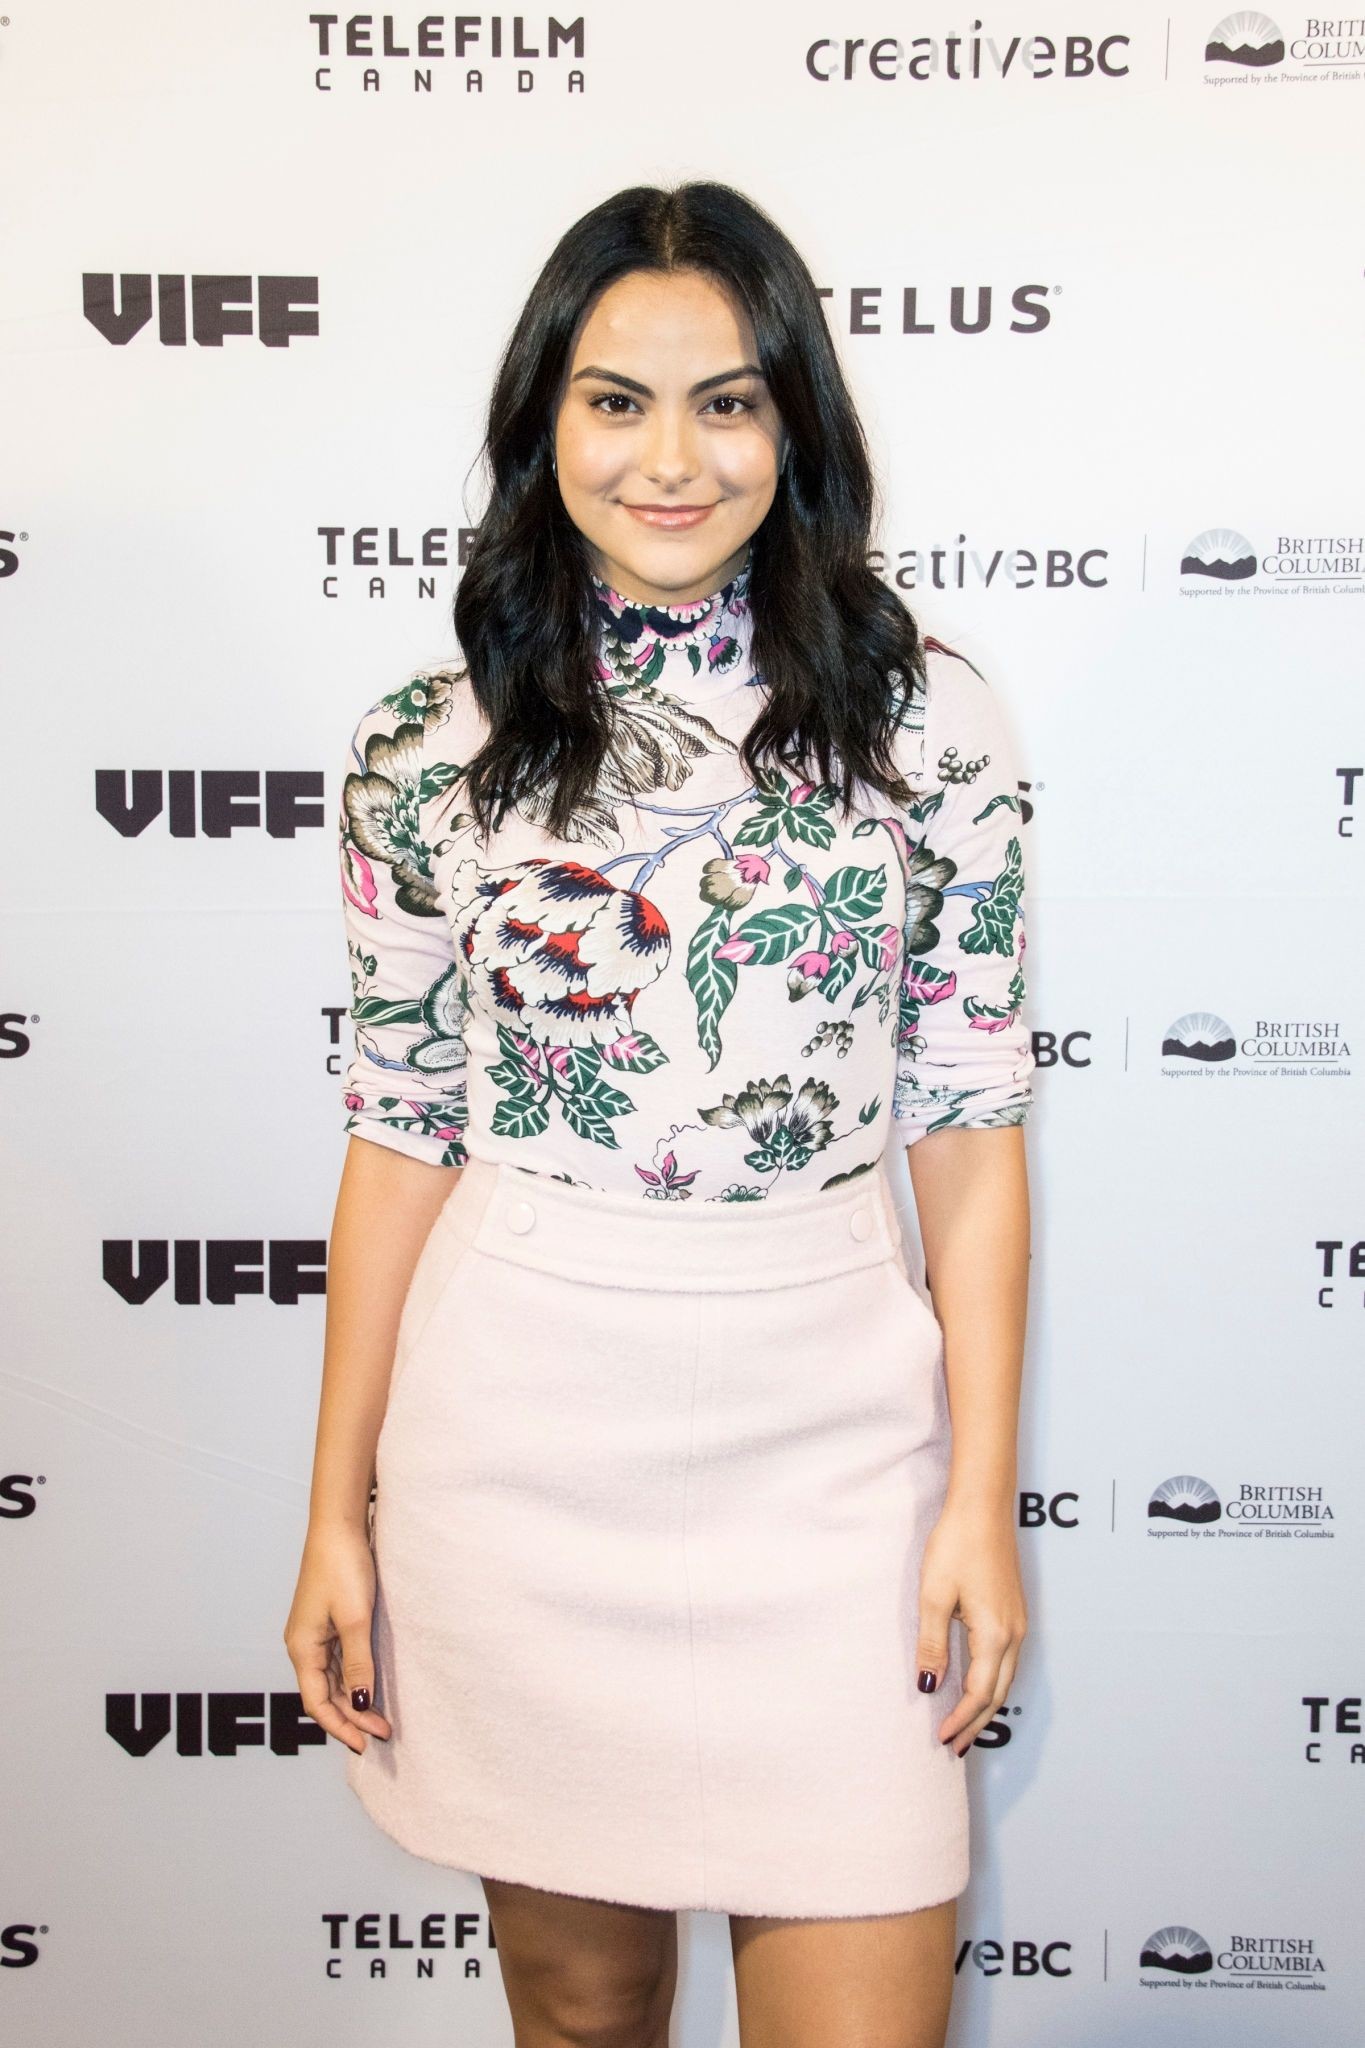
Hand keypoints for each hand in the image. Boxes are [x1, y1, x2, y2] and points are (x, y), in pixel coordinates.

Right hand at [283, 1522, 393, 1754]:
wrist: (339, 1526)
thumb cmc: (342, 1568)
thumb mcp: (355, 1620)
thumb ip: (357, 1664)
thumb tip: (358, 1703)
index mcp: (302, 1648)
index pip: (318, 1703)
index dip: (341, 1727)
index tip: (367, 1743)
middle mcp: (302, 1644)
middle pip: (324, 1694)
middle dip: (350, 1717)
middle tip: (382, 1732)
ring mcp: (313, 1633)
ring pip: (330, 1679)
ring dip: (352, 1699)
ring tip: (380, 1716)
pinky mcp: (326, 1620)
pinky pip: (336, 1660)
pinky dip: (352, 1677)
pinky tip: (369, 1685)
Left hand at [914, 1501, 1026, 1756]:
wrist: (983, 1506)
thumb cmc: (956, 1545)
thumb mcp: (934, 1596)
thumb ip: (932, 1645)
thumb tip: (930, 1686)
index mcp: (995, 1635)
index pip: (979, 1693)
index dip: (961, 1719)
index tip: (942, 1739)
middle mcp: (1014, 1634)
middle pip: (998, 1694)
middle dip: (977, 1723)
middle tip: (955, 1747)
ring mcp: (1019, 1623)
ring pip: (1006, 1679)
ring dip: (986, 1705)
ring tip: (965, 1725)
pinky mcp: (1015, 1612)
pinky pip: (1008, 1660)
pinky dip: (993, 1682)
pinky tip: (978, 1685)